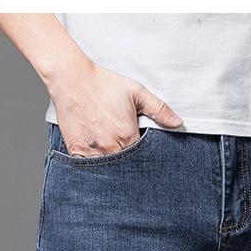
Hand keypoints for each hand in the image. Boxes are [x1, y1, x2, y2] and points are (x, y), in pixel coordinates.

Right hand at [46, 56, 182, 156]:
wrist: (72, 79)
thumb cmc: (103, 84)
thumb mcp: (136, 92)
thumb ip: (159, 109)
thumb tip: (178, 123)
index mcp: (127, 136)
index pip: (141, 158)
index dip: (143, 157)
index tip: (140, 153)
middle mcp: (110, 147)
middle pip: (124, 167)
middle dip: (128, 165)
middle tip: (126, 157)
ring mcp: (92, 151)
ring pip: (106, 171)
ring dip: (110, 167)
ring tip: (111, 156)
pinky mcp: (76, 151)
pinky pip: (86, 168)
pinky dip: (92, 166)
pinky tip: (96, 157)